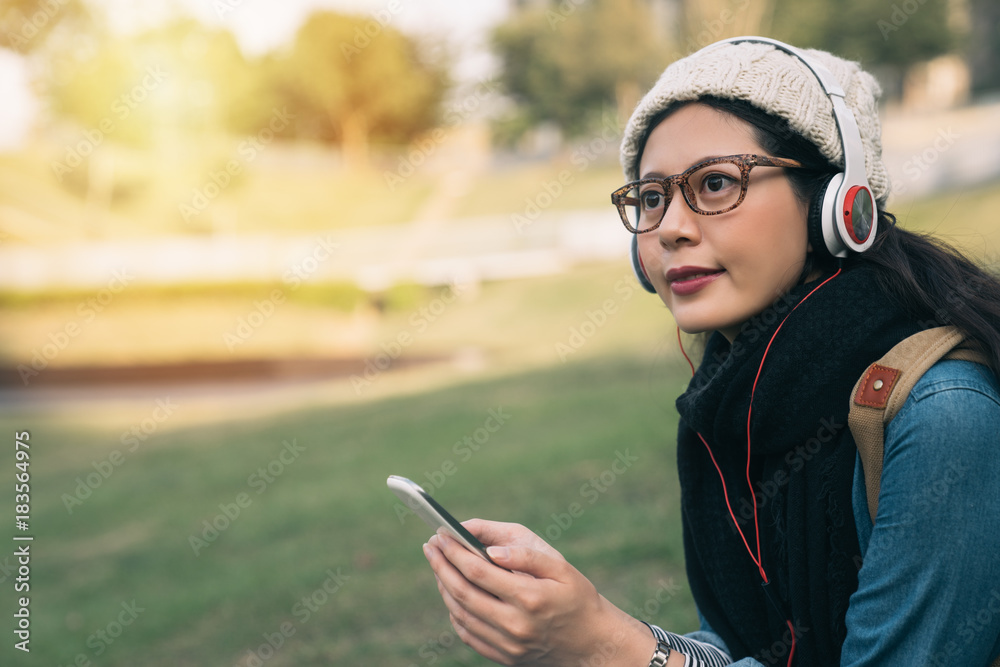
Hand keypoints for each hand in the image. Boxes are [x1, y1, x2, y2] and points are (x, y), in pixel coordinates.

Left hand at [423, 519, 655, 665]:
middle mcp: (515, 624)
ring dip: (444, 586)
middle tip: (430, 546)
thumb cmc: (578, 599)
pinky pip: (468, 634)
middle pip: (462, 591)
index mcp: (529, 597)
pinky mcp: (504, 657)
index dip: (455, 551)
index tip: (441, 534)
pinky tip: (452, 594)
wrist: (592, 644)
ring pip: (461, 613)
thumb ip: (526, 555)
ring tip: (438, 565)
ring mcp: (507, 644)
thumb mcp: (561, 568)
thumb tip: (490, 550)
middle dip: (441, 565)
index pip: (478, 570)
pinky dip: (454, 612)